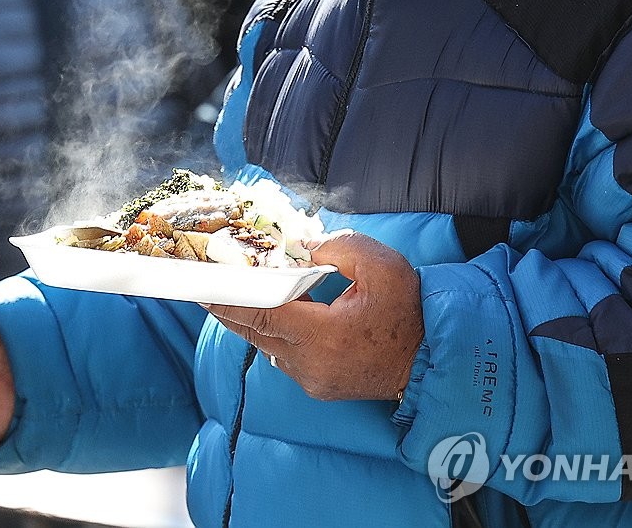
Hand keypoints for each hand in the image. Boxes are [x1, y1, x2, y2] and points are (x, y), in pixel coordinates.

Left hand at [204, 232, 423, 401]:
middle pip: (253, 330)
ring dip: (251, 317)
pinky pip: (282, 354)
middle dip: (227, 305)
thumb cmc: (408, 313)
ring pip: (265, 344)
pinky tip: (271, 310)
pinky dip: (272, 331)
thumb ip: (340, 247)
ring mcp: (310, 379)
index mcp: (323, 336)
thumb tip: (304, 246)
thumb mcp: (383, 267)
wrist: (431, 361)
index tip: (200, 285)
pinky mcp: (315, 385)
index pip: (260, 315)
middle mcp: (309, 364)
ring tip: (233, 291)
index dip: (227, 299)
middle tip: (201, 283)